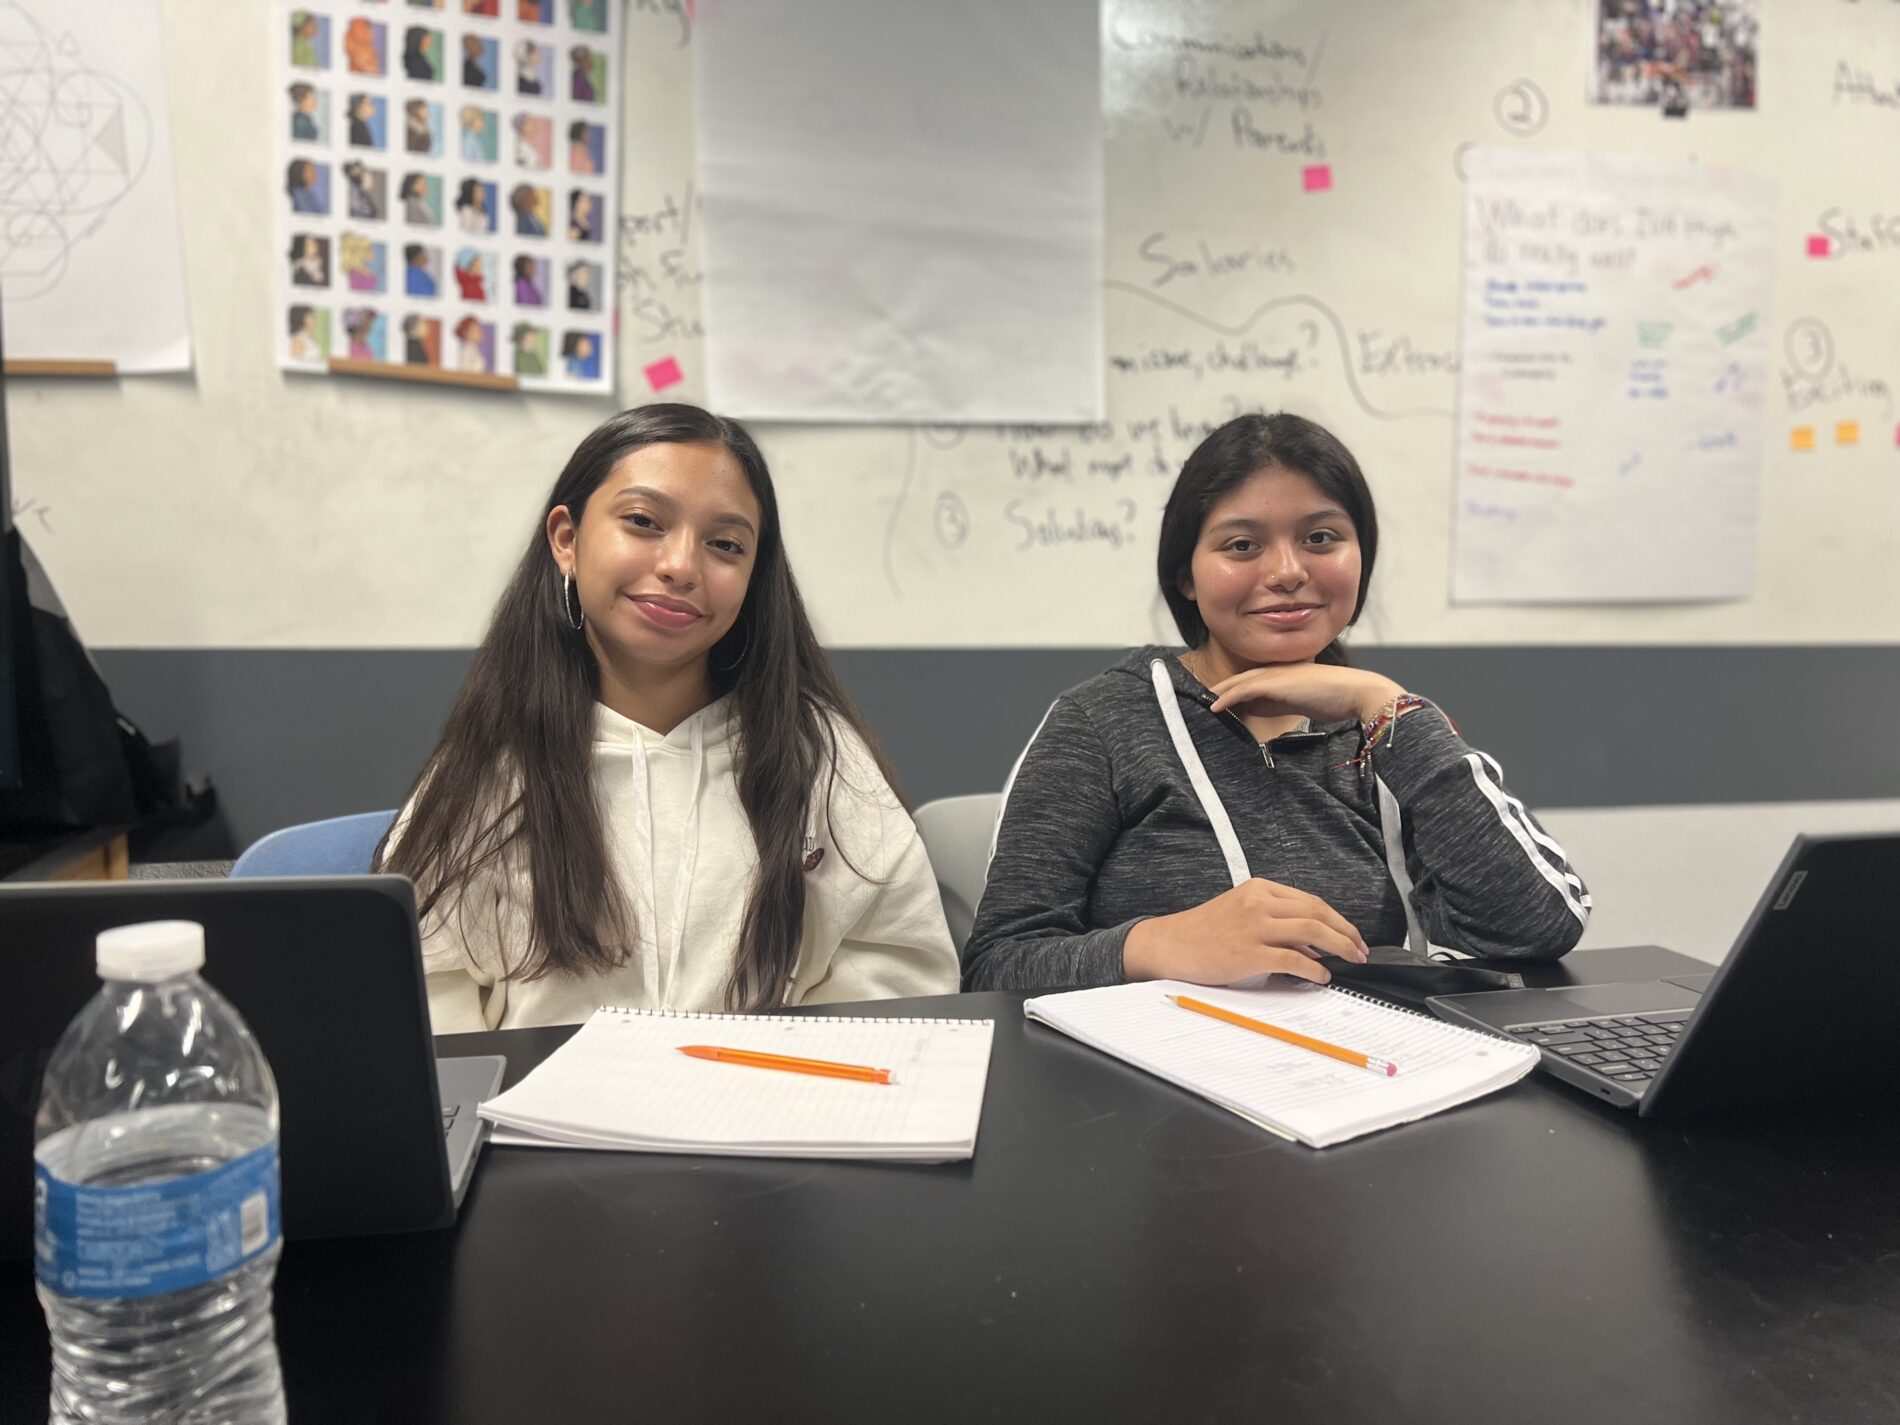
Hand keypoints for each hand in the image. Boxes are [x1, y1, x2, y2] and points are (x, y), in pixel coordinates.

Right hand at [1123, 878, 1369, 986]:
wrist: (1169, 945)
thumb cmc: (1204, 933)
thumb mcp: (1241, 915)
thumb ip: (1276, 924)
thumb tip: (1313, 947)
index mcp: (1258, 889)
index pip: (1310, 900)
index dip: (1337, 919)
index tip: (1352, 936)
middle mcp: (1259, 902)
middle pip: (1317, 912)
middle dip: (1346, 933)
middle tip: (1360, 950)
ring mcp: (1254, 926)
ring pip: (1312, 930)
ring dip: (1339, 946)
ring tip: (1350, 960)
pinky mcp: (1249, 952)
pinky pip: (1294, 958)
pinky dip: (1314, 968)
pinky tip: (1320, 976)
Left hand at [1207, 664, 1406, 725]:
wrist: (1355, 692)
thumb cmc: (1333, 699)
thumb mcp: (1296, 703)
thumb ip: (1276, 705)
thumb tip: (1254, 710)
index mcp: (1281, 675)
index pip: (1249, 682)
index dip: (1230, 691)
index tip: (1214, 702)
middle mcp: (1275, 671)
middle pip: (1238, 679)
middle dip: (1219, 690)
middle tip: (1200, 701)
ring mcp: (1276, 674)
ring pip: (1238, 682)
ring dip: (1218, 693)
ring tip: (1201, 704)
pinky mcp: (1277, 682)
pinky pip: (1245, 689)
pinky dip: (1228, 698)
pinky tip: (1215, 707)